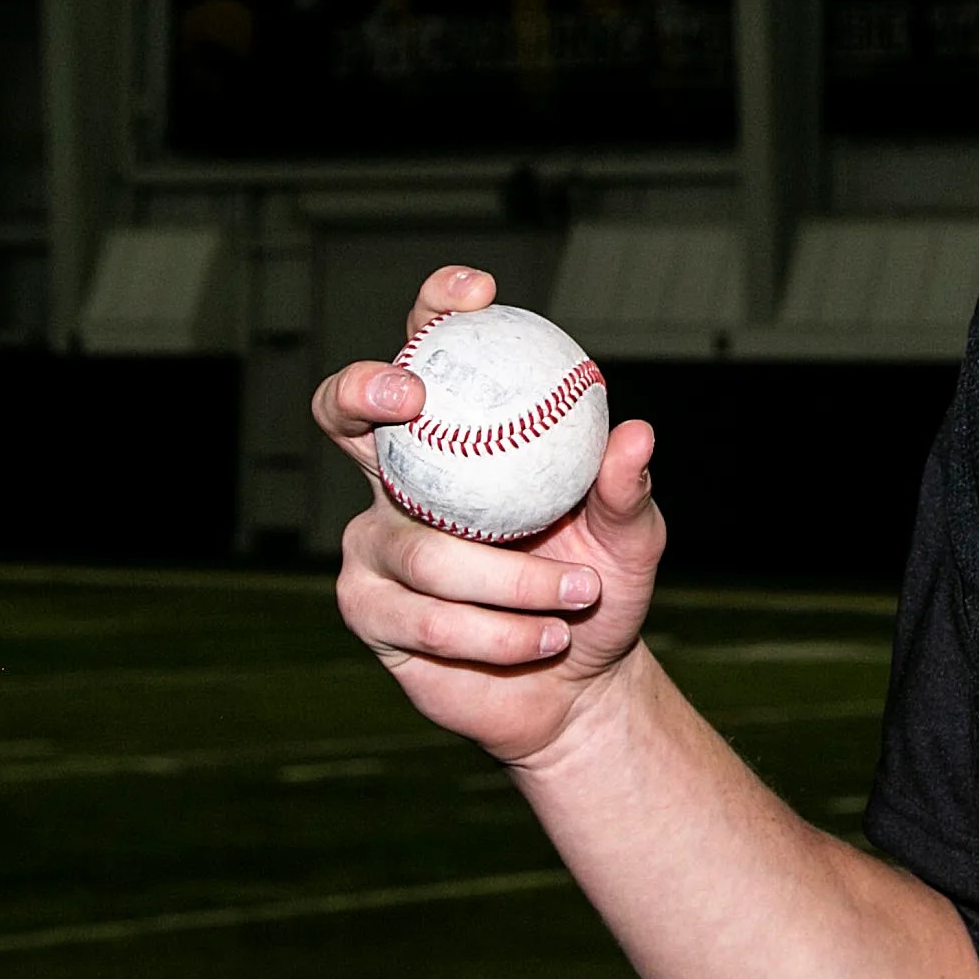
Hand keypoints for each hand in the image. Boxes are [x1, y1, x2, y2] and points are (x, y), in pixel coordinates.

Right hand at [321, 266, 664, 765]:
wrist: (574, 684)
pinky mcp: (368, 608)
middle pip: (342, 411)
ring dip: (513, 581)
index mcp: (457, 436)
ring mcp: (374, 542)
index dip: (436, 309)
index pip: (430, 350)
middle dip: (363, 389)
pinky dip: (499, 632)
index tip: (479, 294)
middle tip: (413, 397)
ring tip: (578, 596)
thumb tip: (636, 434)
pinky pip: (428, 617)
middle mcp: (400, 477)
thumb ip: (626, 489)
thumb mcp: (629, 536)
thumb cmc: (597, 587)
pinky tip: (543, 639)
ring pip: (423, 549)